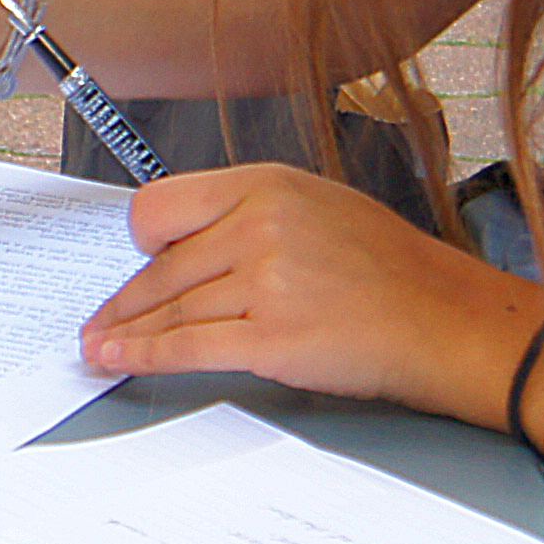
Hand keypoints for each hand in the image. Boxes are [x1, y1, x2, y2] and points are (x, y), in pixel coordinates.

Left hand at [78, 163, 533, 420]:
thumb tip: (188, 245)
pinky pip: (187, 347)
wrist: (444, 319)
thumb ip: (248, 216)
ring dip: (126, 334)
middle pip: (160, 267)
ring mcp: (263, 282)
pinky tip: (120, 360)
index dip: (144, 241)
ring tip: (100, 346)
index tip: (137, 261)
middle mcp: (258, 225)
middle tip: (99, 319)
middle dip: (124, 301)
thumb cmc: (390, 268)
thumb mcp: (317, 206)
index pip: (162, 206)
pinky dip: (144, 356)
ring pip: (169, 310)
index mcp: (265, 183)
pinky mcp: (271, 338)